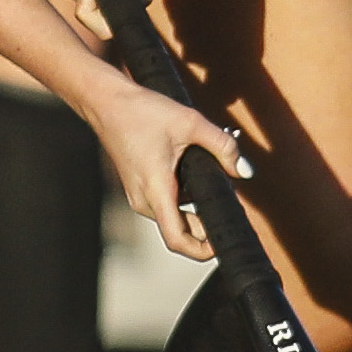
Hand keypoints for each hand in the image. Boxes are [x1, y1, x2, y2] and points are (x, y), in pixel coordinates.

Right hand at [82, 73, 248, 261]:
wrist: (106, 101)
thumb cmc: (140, 111)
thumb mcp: (190, 123)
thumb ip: (223, 146)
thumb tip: (245, 170)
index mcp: (155, 191)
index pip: (178, 240)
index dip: (203, 250)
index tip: (223, 243)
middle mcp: (144, 201)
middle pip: (181, 229)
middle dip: (207, 221)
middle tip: (228, 195)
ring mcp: (139, 196)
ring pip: (175, 215)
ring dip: (196, 203)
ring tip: (210, 171)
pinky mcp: (139, 188)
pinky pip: (166, 202)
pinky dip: (183, 193)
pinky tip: (192, 166)